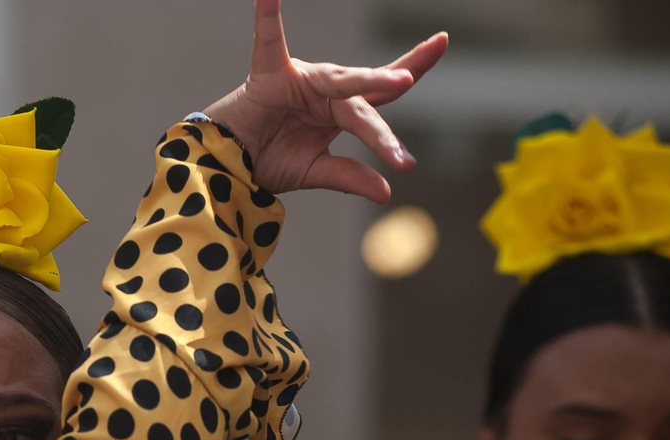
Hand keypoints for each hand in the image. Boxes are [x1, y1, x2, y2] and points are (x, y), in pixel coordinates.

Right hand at [203, 0, 448, 202]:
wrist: (229, 163)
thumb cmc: (268, 161)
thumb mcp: (314, 171)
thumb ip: (349, 176)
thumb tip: (387, 192)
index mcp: (339, 112)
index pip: (381, 99)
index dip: (408, 76)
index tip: (439, 46)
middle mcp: (326, 91)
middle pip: (369, 90)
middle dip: (397, 79)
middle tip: (429, 57)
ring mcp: (300, 78)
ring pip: (341, 81)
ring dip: (369, 80)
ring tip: (399, 80)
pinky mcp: (269, 73)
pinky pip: (269, 41)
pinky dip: (267, 16)